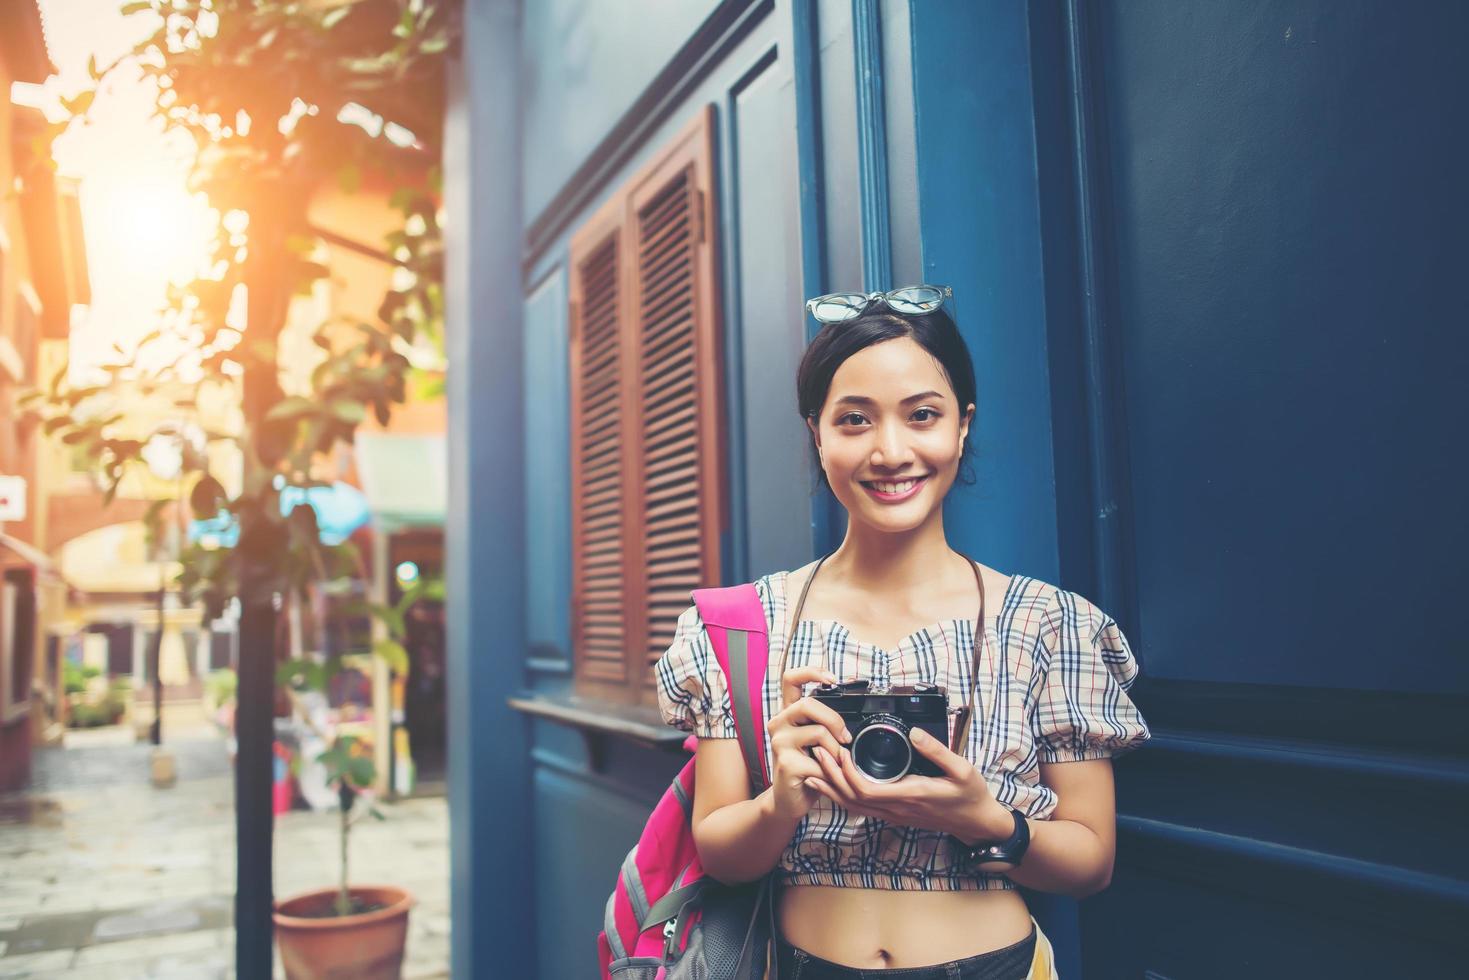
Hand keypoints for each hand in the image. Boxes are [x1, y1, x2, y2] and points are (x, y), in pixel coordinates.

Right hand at [765, 666, 849, 820]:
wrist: (789, 801)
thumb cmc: (807, 768)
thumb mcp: (816, 741)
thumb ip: (825, 723)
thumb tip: (852, 710)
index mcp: (788, 714)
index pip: (791, 679)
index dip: (811, 672)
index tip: (832, 680)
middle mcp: (779, 723)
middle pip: (809, 704)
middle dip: (835, 720)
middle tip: (845, 738)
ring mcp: (779, 743)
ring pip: (819, 732)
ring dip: (836, 750)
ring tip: (836, 763)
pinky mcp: (786, 764)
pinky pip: (821, 760)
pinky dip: (832, 771)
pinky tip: (828, 777)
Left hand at [804, 726, 1012, 842]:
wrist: (978, 822)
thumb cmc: (971, 796)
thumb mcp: (962, 769)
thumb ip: (937, 751)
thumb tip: (915, 733)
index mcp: (910, 794)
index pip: (867, 790)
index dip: (846, 774)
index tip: (839, 752)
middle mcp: (897, 808)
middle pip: (852, 799)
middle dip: (831, 777)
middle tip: (817, 752)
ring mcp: (895, 814)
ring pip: (854, 807)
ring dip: (832, 788)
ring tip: (814, 769)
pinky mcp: (895, 814)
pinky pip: (863, 808)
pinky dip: (844, 796)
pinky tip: (835, 785)